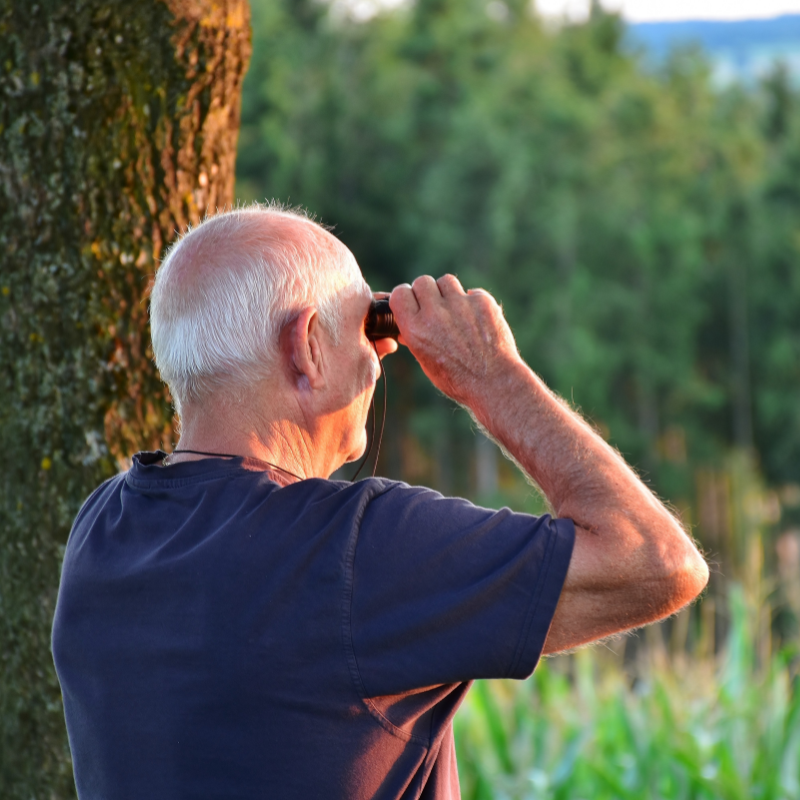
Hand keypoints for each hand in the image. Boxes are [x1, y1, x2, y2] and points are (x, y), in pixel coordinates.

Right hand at [389, 275, 520, 407]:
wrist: (494, 383)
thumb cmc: (458, 379)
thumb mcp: (427, 363)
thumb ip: (414, 340)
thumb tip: (405, 330)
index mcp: (416, 329)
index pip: (400, 293)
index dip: (406, 296)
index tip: (412, 302)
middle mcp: (435, 313)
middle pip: (422, 282)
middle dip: (427, 292)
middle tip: (435, 307)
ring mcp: (460, 305)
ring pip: (446, 281)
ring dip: (449, 293)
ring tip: (456, 312)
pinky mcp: (482, 302)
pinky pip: (472, 293)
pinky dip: (473, 303)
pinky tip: (477, 320)